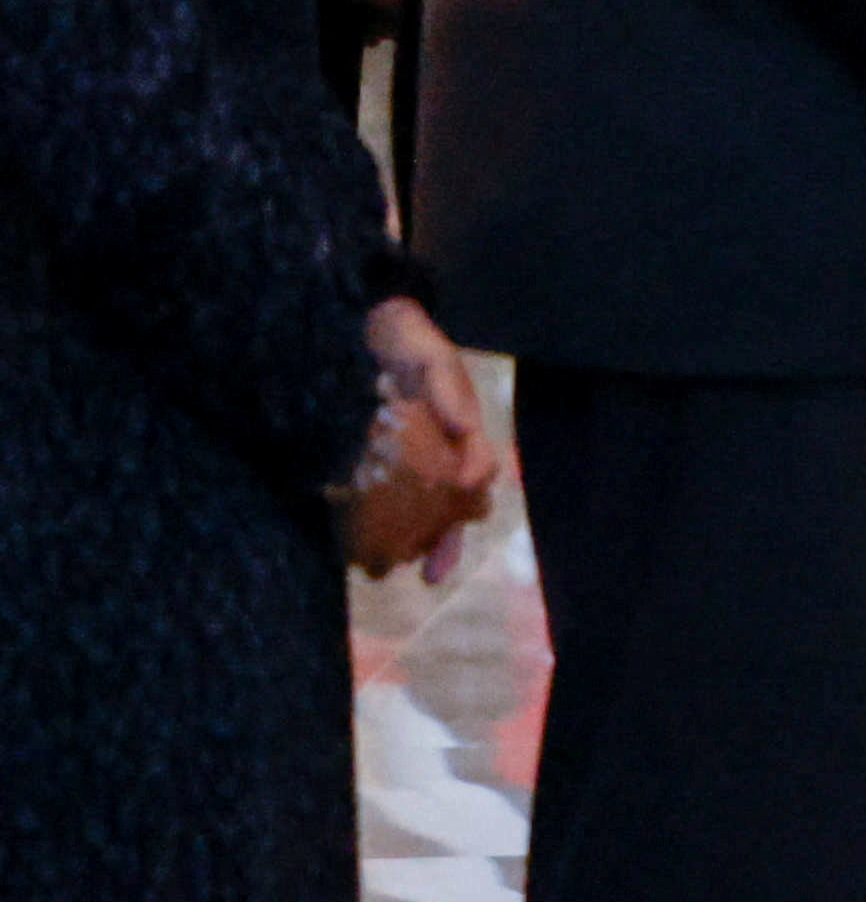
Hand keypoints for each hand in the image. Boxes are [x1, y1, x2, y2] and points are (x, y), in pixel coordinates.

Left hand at [341, 298, 501, 579]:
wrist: (359, 325)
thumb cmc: (403, 339)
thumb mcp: (430, 356)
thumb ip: (447, 388)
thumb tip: (466, 428)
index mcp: (460, 430)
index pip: (478, 473)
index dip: (472, 507)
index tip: (468, 523)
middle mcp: (438, 450)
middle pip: (450, 504)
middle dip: (444, 542)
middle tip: (429, 576)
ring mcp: (405, 457)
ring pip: (414, 509)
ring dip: (406, 542)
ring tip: (386, 571)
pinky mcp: (370, 459)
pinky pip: (373, 499)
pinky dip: (368, 525)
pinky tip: (352, 546)